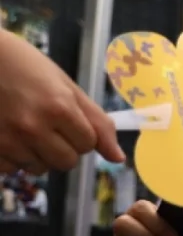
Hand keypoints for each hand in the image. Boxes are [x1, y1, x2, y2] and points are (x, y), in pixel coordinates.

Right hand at [0, 31, 123, 172]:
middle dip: (64, 148)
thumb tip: (118, 158)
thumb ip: (96, 121)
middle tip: (47, 124)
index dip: (81, 132)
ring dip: (37, 154)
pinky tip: (6, 133)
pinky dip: (12, 157)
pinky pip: (11, 169)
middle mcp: (33, 128)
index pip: (88, 144)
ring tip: (24, 127)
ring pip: (39, 168)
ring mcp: (7, 140)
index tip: (66, 117)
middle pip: (67, 162)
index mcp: (59, 108)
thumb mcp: (65, 85)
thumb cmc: (24, 66)